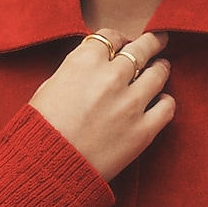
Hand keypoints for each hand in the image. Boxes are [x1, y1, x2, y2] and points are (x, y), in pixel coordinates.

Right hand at [29, 29, 174, 180]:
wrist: (46, 169)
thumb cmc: (40, 131)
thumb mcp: (48, 88)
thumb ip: (75, 71)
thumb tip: (92, 67)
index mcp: (84, 62)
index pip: (111, 37)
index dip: (119, 39)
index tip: (122, 44)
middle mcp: (110, 77)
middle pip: (141, 48)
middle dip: (151, 43)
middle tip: (158, 40)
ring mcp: (130, 104)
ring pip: (158, 73)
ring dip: (161, 68)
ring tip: (162, 67)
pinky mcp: (143, 130)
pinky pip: (167, 107)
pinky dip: (166, 102)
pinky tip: (161, 102)